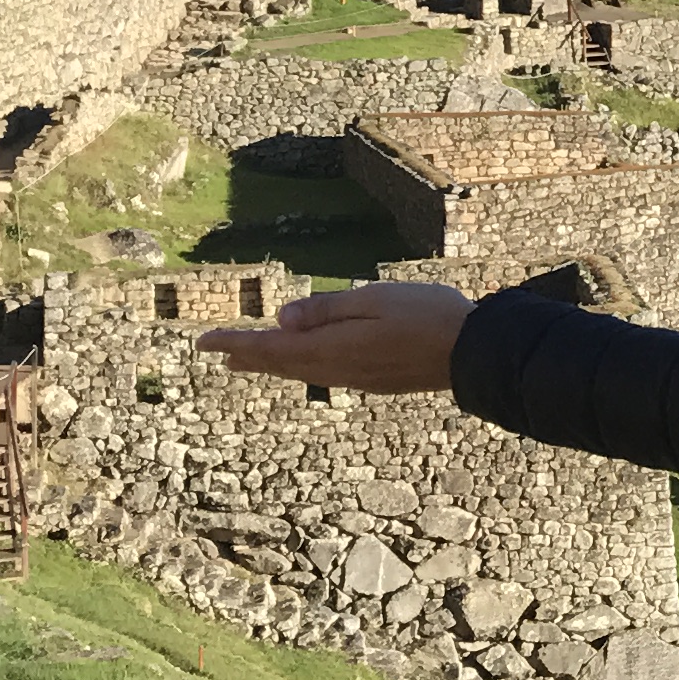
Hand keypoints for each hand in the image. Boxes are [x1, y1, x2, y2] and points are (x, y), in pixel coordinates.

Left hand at [198, 280, 474, 395]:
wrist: (474, 352)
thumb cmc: (427, 315)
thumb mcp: (373, 299)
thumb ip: (327, 308)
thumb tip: (281, 318)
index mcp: (332, 347)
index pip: (271, 346)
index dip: (236, 343)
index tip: (204, 342)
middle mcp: (339, 369)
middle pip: (282, 364)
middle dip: (248, 356)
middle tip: (218, 354)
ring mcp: (358, 378)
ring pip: (302, 372)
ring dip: (272, 365)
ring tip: (250, 361)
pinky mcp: (376, 380)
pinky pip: (324, 374)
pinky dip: (301, 367)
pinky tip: (305, 364)